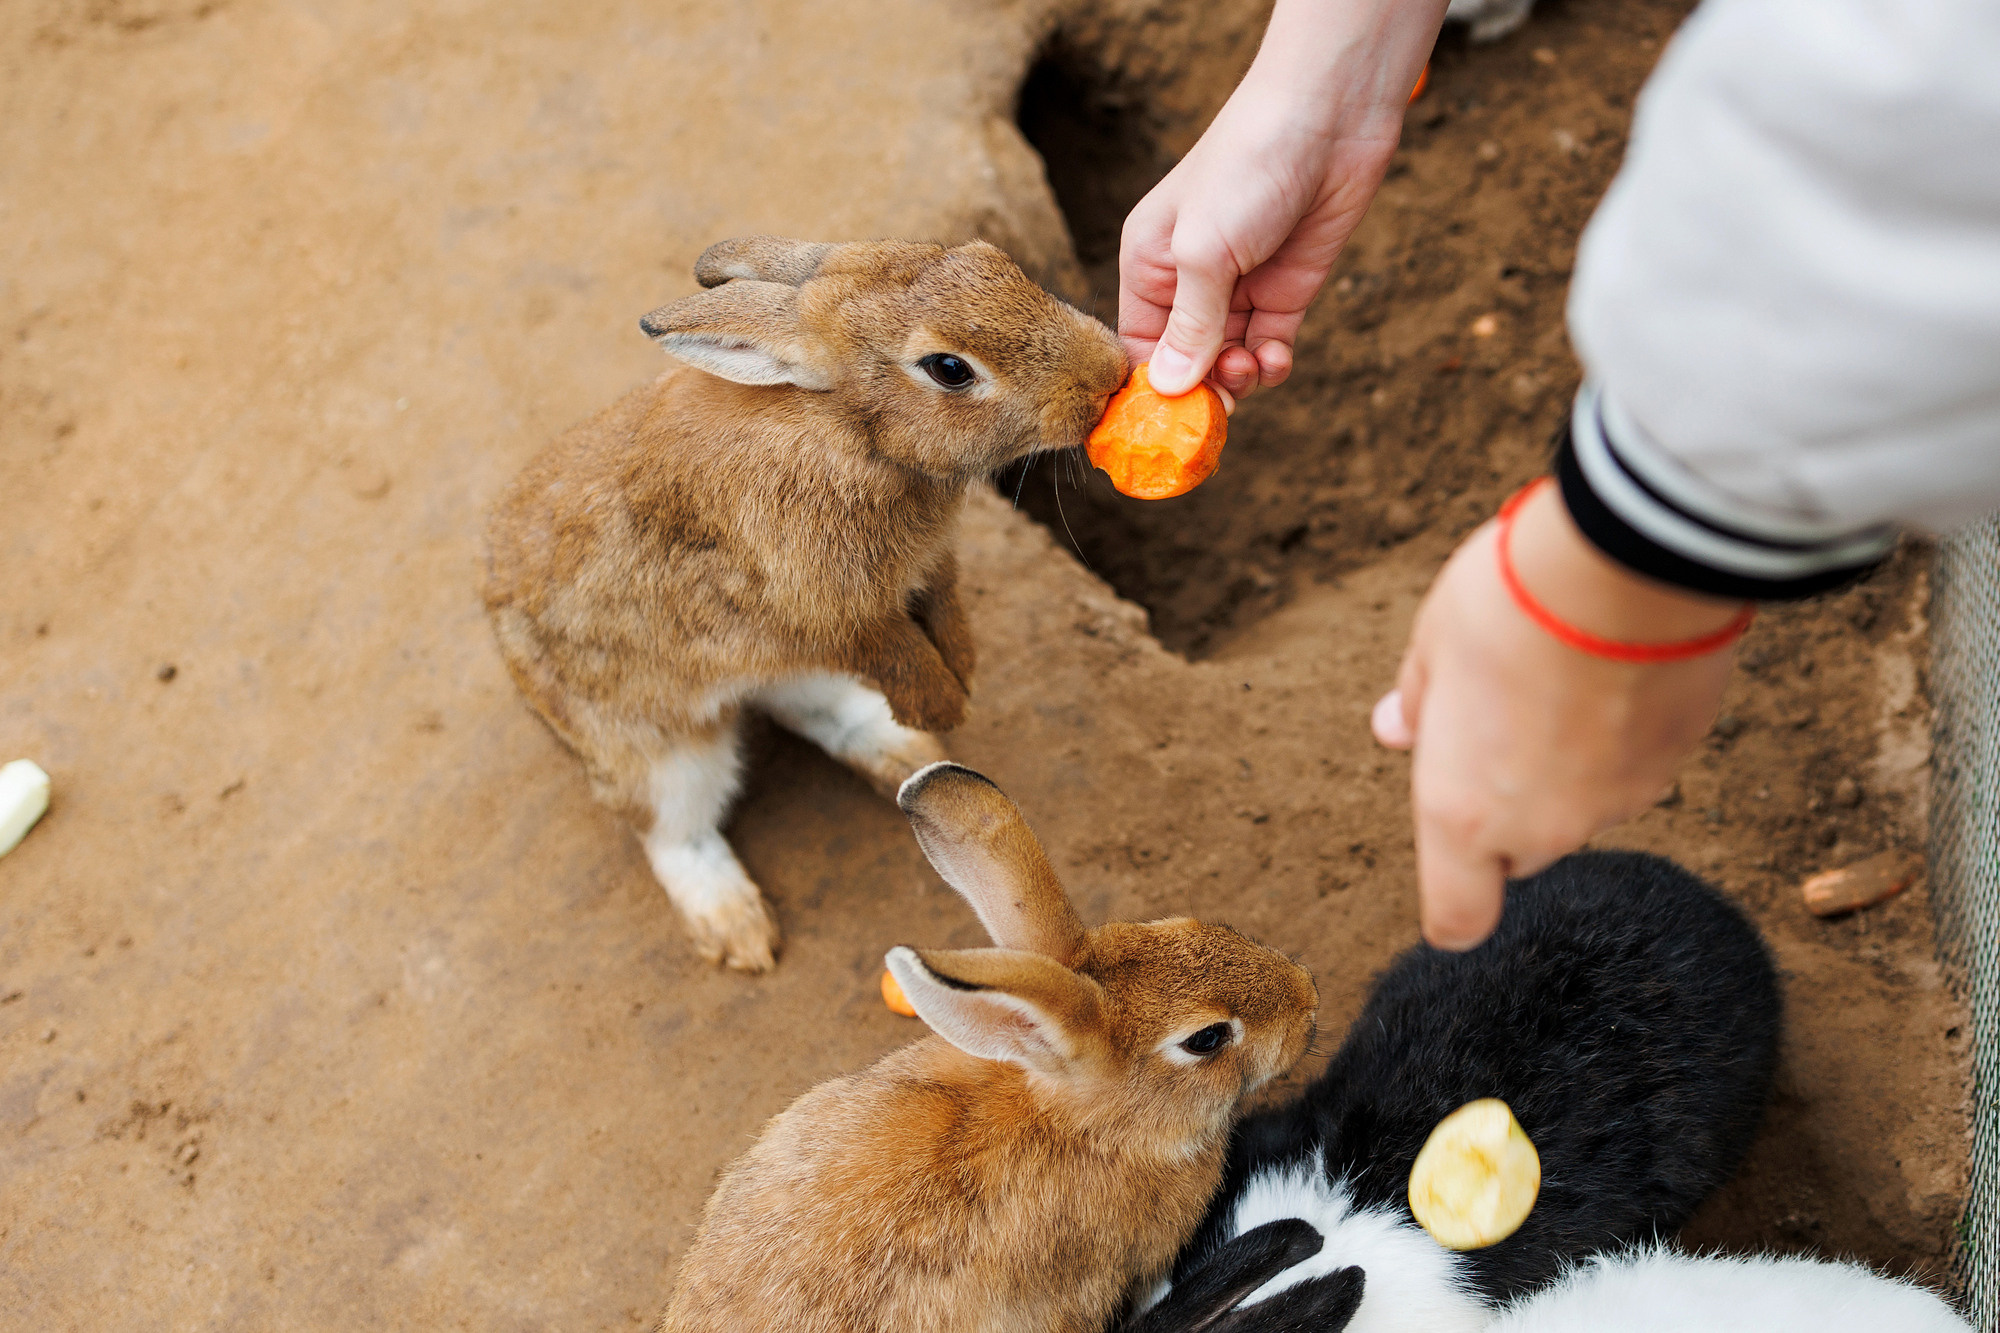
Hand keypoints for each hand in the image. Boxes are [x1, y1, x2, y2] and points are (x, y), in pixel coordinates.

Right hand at [1119, 0, 1445, 399]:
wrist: (1328, 117)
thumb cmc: (1247, 167)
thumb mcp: (1205, 252)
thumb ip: (1190, 325)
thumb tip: (1169, 390)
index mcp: (1148, 265)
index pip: (1137, 346)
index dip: (1146, 389)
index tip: (1159, 428)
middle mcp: (1188, 282)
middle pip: (1184, 363)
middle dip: (1199, 392)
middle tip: (1217, 411)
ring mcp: (1239, 289)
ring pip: (1228, 363)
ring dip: (1239, 380)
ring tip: (1251, 368)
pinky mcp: (1285, 291)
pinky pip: (1268, 347)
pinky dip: (1270, 364)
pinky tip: (1274, 356)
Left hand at [1373, 482, 1744, 948]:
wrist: (1628, 561)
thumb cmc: (1511, 604)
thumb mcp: (1433, 645)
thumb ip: (1418, 704)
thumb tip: (1394, 730)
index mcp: (1463, 812)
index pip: (1458, 917)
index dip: (1455, 906)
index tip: (1454, 872)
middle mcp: (1544, 826)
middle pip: (1523, 851)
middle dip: (1509, 809)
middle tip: (1501, 725)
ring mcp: (1619, 801)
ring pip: (1584, 808)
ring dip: (1570, 770)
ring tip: (1561, 679)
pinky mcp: (1678, 760)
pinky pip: (1638, 767)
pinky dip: (1623, 737)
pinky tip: (1614, 669)